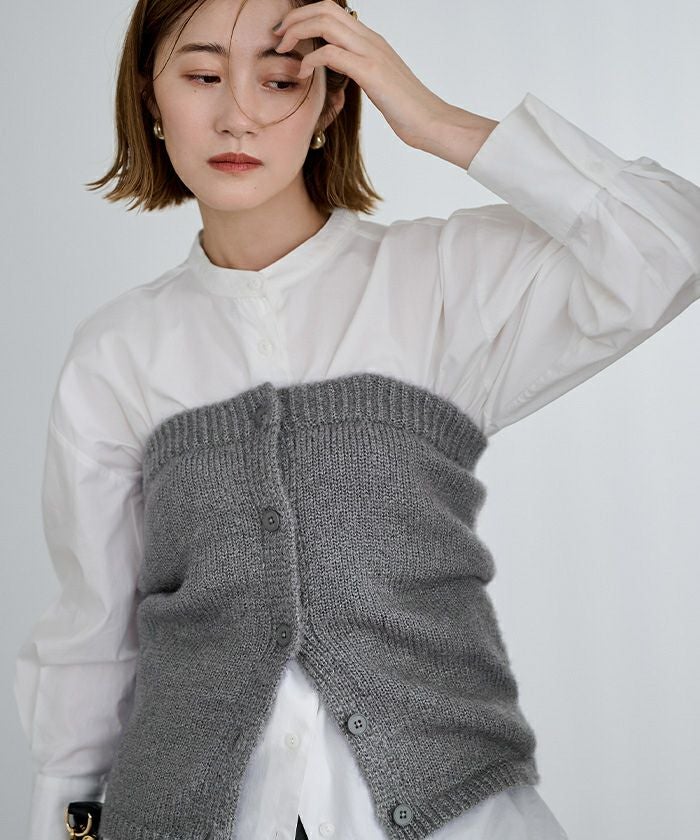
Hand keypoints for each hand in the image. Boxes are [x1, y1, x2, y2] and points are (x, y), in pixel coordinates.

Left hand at [273, 0, 449, 149]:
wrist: (432, 121)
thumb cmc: (407, 109)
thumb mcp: (380, 83)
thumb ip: (361, 70)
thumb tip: (344, 72)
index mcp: (372, 40)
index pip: (333, 11)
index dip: (305, 17)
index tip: (288, 34)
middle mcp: (370, 40)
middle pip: (325, 9)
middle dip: (295, 19)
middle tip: (278, 38)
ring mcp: (371, 53)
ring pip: (325, 23)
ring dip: (297, 32)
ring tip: (283, 49)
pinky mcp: (370, 72)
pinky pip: (331, 53)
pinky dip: (310, 60)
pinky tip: (303, 73)